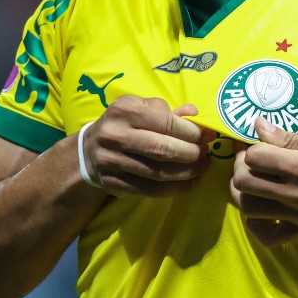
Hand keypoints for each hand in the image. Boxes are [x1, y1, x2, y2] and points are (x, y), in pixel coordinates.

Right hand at [82, 97, 216, 197]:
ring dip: (186, 173)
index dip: (192, 132)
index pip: (166, 123)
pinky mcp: (112, 182)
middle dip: (191, 154)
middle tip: (205, 154)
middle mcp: (115, 135)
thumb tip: (195, 115)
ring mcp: (111, 161)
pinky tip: (188, 184)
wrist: (89, 149)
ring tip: (202, 168)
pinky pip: (149, 190)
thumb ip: (167, 111)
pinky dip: (173, 189)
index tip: (207, 137)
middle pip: (163, 149)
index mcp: (125, 110)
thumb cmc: (124, 124)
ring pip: (158, 172)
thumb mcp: (140, 108)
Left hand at [229, 118, 297, 243]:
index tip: (257, 144)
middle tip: (251, 162)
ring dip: (245, 194)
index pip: (254, 157)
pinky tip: (261, 213)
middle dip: (241, 168)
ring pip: (249, 210)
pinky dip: (257, 226)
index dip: (252, 147)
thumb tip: (260, 127)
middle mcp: (294, 194)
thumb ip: (290, 137)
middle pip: (243, 184)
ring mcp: (297, 216)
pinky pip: (268, 237)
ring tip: (254, 184)